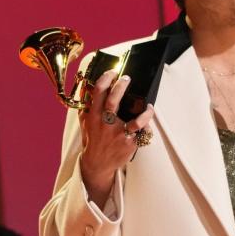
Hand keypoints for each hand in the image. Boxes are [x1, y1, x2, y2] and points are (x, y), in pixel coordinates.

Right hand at [78, 69, 154, 203]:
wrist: (98, 164)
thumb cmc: (93, 139)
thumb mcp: (85, 123)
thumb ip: (87, 106)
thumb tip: (87, 88)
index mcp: (94, 116)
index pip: (97, 93)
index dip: (105, 79)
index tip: (113, 71)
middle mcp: (105, 124)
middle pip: (113, 101)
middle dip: (121, 87)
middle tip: (127, 78)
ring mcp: (118, 134)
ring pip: (135, 120)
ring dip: (145, 112)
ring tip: (149, 105)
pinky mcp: (129, 143)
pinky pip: (142, 132)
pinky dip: (147, 125)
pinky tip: (149, 118)